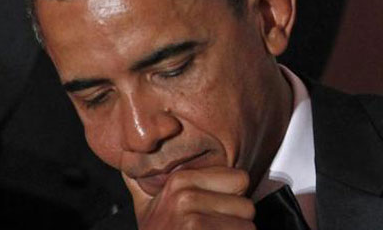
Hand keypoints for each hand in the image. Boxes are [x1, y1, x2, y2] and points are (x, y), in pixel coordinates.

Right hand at [123, 166, 255, 229]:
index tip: (212, 211)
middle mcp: (185, 197)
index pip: (240, 179)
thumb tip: (134, 158)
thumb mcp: (146, 207)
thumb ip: (144, 180)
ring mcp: (192, 220)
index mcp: (178, 181)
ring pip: (248, 227)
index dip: (231, 198)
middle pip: (246, 205)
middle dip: (235, 222)